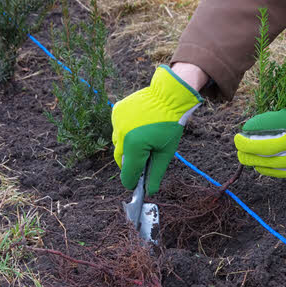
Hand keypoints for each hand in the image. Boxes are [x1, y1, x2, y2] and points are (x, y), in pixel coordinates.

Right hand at [112, 65, 202, 193]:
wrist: (168, 95)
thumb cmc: (170, 124)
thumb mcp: (166, 152)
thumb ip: (156, 173)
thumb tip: (151, 191)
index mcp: (134, 146)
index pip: (127, 174)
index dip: (132, 182)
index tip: (136, 185)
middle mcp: (121, 135)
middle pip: (120, 160)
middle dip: (131, 164)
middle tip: (143, 162)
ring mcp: (116, 122)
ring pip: (118, 144)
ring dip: (128, 147)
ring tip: (144, 140)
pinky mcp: (116, 112)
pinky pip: (118, 129)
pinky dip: (126, 132)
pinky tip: (139, 126)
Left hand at [234, 84, 285, 179]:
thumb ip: (281, 112)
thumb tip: (258, 122)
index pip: (263, 125)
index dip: (250, 126)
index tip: (245, 127)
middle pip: (261, 148)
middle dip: (244, 146)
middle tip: (237, 143)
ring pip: (269, 164)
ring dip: (253, 160)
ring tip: (244, 157)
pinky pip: (282, 173)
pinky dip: (269, 170)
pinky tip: (260, 167)